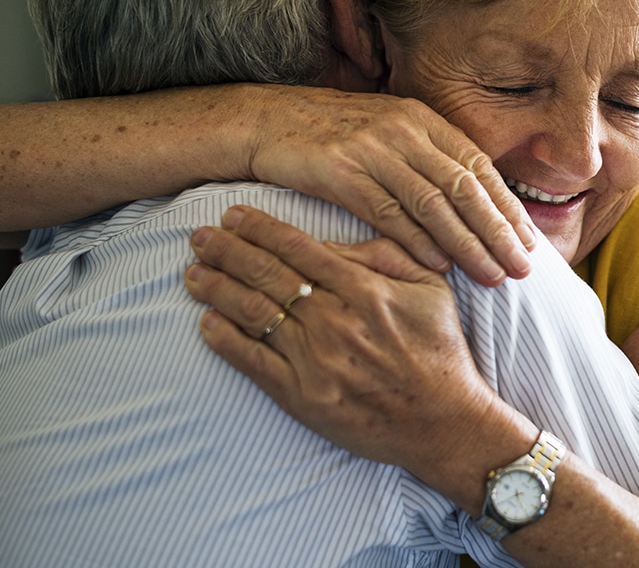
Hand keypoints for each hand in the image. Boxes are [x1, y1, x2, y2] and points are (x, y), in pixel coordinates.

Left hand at [183, 205, 520, 503]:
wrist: (445, 423)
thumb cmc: (441, 352)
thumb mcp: (430, 289)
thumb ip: (385, 256)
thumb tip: (334, 241)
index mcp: (365, 290)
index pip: (298, 248)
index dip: (259, 228)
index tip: (233, 215)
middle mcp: (335, 321)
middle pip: (267, 275)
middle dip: (227, 250)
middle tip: (198, 236)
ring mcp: (316, 360)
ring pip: (253, 314)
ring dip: (217, 289)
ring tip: (193, 273)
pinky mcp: (303, 397)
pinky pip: (254, 362)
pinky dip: (225, 340)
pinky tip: (206, 322)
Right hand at [243, 85, 535, 286]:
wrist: (266, 120)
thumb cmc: (332, 137)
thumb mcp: (388, 135)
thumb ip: (428, 160)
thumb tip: (475, 204)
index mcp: (422, 119)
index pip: (479, 168)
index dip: (507, 208)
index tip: (530, 244)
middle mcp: (404, 130)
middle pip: (465, 188)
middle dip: (499, 232)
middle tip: (522, 270)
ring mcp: (373, 149)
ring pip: (434, 204)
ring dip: (467, 245)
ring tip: (491, 276)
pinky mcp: (341, 171)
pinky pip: (390, 213)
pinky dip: (418, 242)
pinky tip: (440, 267)